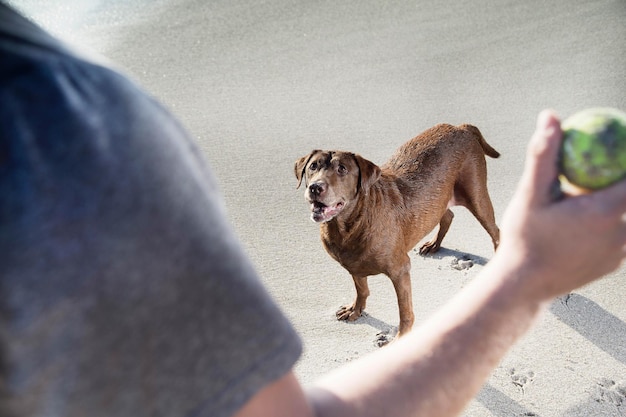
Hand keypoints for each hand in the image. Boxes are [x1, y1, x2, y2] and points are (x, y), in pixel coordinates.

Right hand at [497, 110, 625, 299]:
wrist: (524, 286)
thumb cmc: (524, 237)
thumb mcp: (531, 194)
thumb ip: (544, 155)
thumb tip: (550, 115)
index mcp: (607, 211)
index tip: (623, 140)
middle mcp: (624, 232)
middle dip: (623, 177)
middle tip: (617, 163)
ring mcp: (622, 251)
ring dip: (620, 200)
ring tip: (602, 190)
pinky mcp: (616, 263)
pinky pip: (624, 235)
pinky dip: (617, 221)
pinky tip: (596, 216)